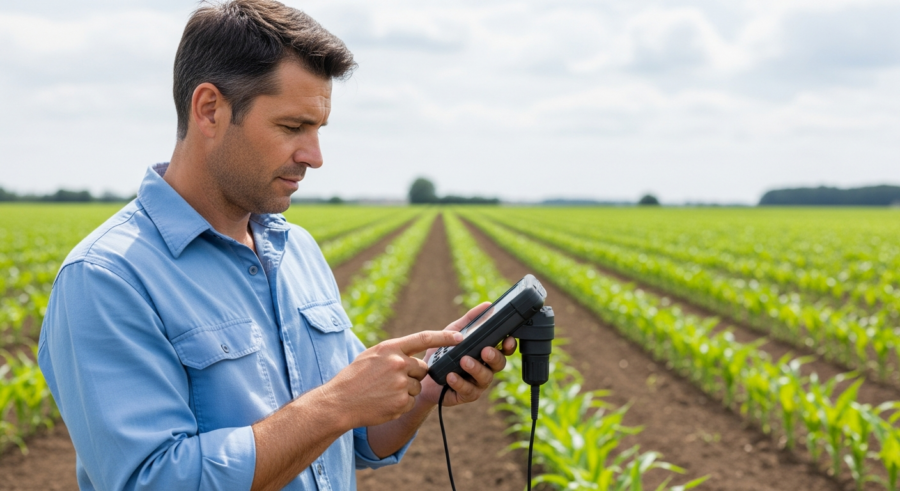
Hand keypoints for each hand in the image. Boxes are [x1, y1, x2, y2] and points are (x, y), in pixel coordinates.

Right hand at [324, 330, 463, 428]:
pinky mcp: (401, 402)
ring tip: (383, 391)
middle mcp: (398, 363)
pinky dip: (400, 403)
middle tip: (390, 380)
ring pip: (417, 387)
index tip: (460, 337)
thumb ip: (393, 352)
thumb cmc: (354, 377)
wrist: (339, 402)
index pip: (423, 338)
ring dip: (405, 390)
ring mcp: (400, 384)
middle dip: (412, 375)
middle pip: (422, 369)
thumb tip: (412, 355)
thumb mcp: (371, 355)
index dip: (444, 337)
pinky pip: (411, 402)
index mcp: (390, 348)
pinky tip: (384, 402)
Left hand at [419, 302, 517, 406]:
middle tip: (485, 350)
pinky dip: (459, 382)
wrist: (424, 377)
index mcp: (485, 352)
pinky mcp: (466, 394)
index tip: (508, 339)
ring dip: (476, 368)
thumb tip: (487, 305)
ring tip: (464, 360)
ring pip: (485, 378)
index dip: (509, 345)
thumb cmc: (443, 353)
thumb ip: (470, 320)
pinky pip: (468, 390)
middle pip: (499, 364)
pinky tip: (451, 375)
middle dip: (494, 356)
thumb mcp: (454, 332)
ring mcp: (477, 383)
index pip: (504, 349)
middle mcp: (485, 368)